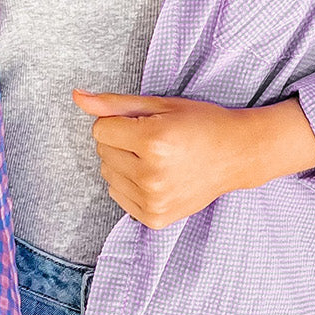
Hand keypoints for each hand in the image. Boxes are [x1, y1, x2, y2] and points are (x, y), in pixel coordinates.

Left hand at [72, 88, 256, 229]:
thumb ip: (113, 103)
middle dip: (121, 142)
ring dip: (124, 163)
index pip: (100, 129)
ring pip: (107, 174)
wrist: (237, 155)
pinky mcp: (155, 218)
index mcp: (153, 141)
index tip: (144, 123)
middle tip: (155, 140)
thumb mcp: (159, 105)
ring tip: (156, 158)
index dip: (119, 122)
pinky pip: (117, 196)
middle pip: (102, 152)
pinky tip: (157, 176)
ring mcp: (154, 200)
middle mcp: (152, 175)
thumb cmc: (200, 123)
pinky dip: (130, 184)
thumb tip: (77, 96)